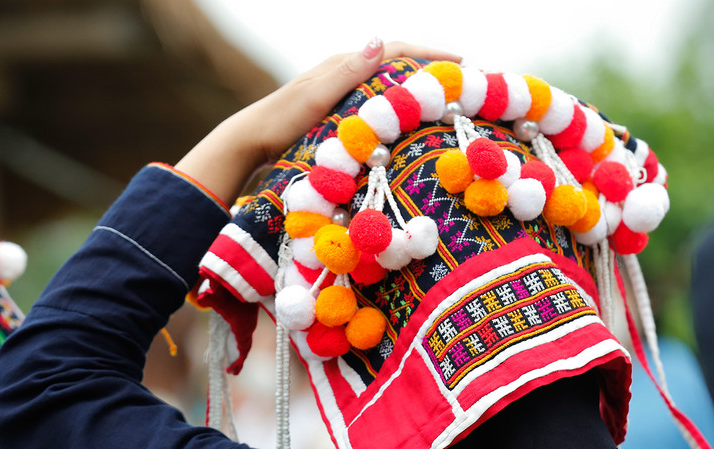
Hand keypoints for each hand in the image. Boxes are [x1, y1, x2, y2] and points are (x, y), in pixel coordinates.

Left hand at [176, 40, 460, 203]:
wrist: (246, 143)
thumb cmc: (278, 122)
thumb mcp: (314, 97)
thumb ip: (347, 71)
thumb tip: (378, 41)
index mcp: (342, 65)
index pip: (396, 49)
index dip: (432, 54)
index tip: (467, 64)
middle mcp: (342, 74)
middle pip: (396, 64)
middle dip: (431, 70)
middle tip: (466, 83)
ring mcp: (338, 94)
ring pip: (387, 86)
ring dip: (416, 90)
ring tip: (447, 103)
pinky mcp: (333, 114)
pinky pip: (375, 105)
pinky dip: (397, 109)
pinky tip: (407, 127)